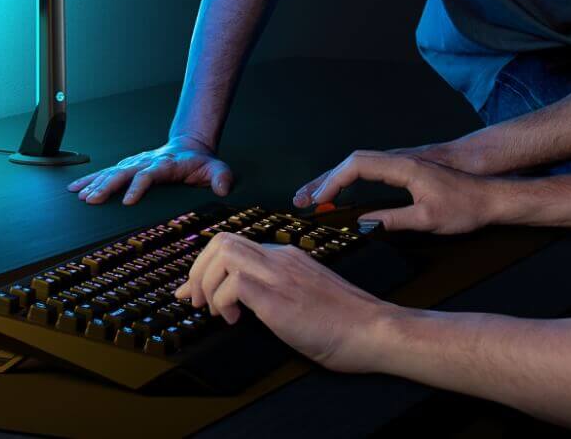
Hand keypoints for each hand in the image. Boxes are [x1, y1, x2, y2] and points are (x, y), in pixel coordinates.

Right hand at [66, 137, 233, 204]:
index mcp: (165, 164)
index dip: (138, 187)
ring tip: (80, 197)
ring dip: (95, 184)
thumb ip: (221, 177)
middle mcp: (146, 161)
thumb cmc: (200, 162)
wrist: (188, 147)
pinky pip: (106, 172)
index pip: (148, 175)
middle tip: (92, 200)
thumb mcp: (216, 168)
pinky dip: (89, 180)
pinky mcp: (127, 166)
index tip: (127, 201)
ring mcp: (135, 163)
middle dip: (107, 186)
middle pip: (123, 172)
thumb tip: (223, 188)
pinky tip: (75, 189)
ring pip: (111, 172)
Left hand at [174, 232, 388, 371]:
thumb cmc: (346, 321)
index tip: (195, 290)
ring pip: (223, 254)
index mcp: (287, 257)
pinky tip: (233, 320)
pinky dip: (223, 301)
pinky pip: (235, 284)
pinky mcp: (280, 300)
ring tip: (214, 311)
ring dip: (207, 283)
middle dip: (197, 270)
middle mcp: (281, 259)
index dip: (206, 265)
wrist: (375, 331)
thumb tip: (247, 302)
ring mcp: (280, 276)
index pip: (234, 245)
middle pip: (221, 240)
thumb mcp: (306, 295)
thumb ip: (279, 289)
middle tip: (194, 300)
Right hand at [291, 149, 502, 235]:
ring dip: (336, 178)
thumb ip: (393, 220)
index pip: (357, 166)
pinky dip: (351, 178)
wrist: (492, 197)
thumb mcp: (428, 220)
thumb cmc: (466, 207)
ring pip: (360, 164)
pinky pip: (370, 169)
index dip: (334, 182)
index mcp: (403, 168)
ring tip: (315, 194)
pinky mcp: (407, 171)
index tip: (319, 200)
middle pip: (352, 161)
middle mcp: (401, 161)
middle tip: (303, 198)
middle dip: (325, 179)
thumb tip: (364, 223)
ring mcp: (404, 164)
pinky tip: (344, 191)